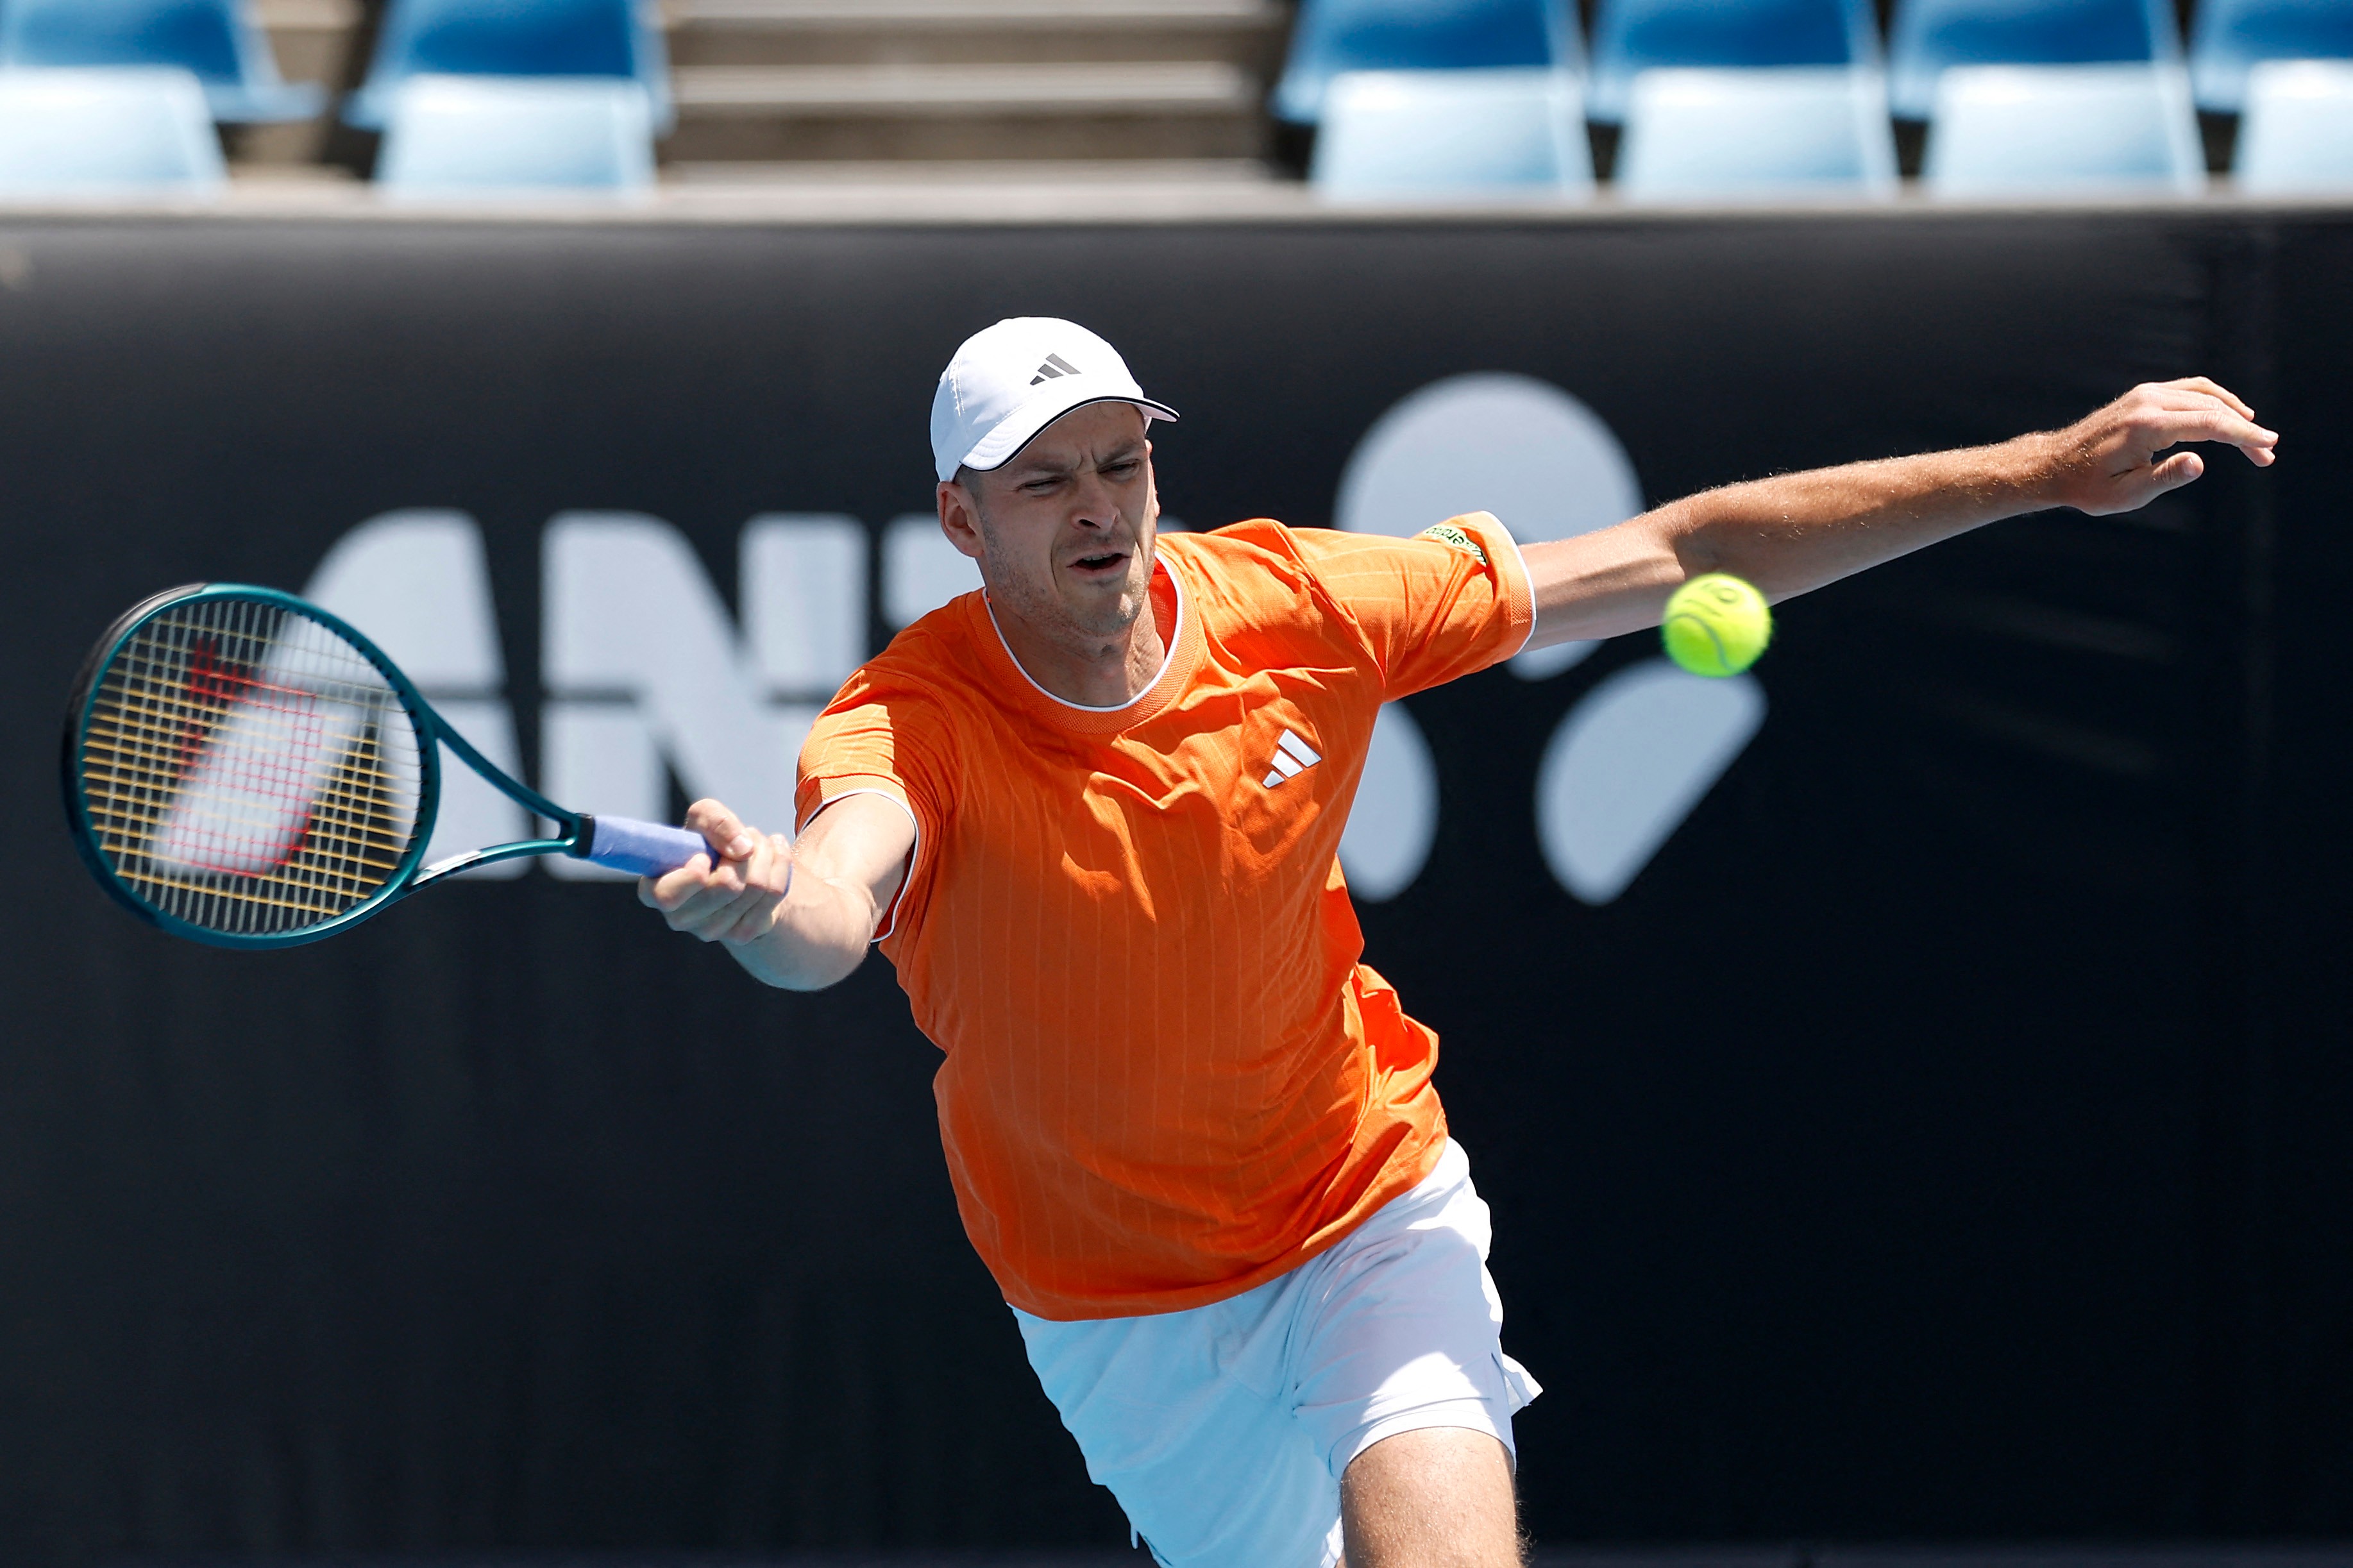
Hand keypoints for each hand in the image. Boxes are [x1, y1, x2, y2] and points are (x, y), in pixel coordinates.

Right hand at [636, 798, 792, 945]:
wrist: (738, 868)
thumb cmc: (709, 841)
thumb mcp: (704, 817)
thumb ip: (715, 821)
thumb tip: (742, 849)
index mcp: (656, 890)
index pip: (666, 895)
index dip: (691, 876)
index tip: (705, 857)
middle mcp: (679, 917)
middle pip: (727, 885)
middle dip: (746, 849)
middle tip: (746, 838)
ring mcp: (710, 930)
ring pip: (755, 887)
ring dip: (765, 852)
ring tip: (758, 845)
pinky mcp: (742, 934)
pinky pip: (774, 893)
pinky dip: (781, 864)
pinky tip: (776, 855)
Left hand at [2038, 377, 2276, 516]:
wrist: (2053, 465)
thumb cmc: (2088, 487)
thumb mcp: (2125, 495)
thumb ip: (2164, 478)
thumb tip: (2201, 463)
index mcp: (2147, 426)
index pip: (2210, 423)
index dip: (2243, 436)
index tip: (2268, 448)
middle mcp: (2148, 401)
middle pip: (2212, 408)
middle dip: (2244, 430)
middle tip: (2266, 454)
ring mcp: (2145, 393)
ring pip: (2204, 394)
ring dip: (2233, 413)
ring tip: (2254, 437)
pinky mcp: (2143, 394)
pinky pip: (2189, 390)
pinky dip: (2214, 401)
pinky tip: (2229, 414)